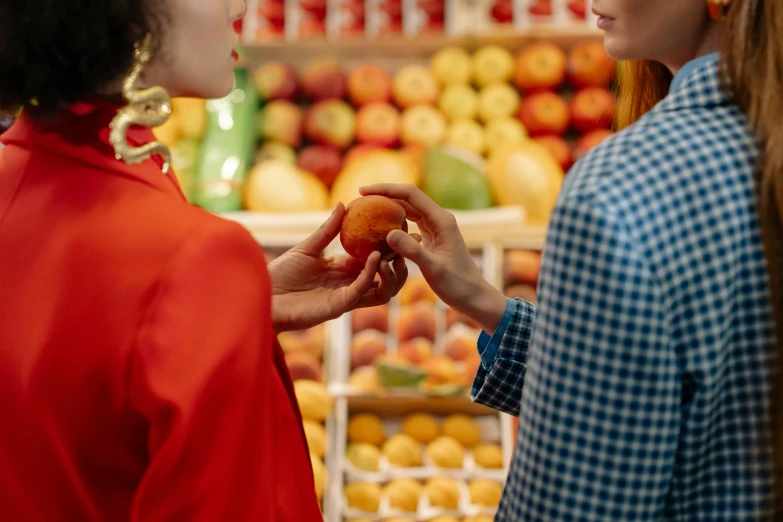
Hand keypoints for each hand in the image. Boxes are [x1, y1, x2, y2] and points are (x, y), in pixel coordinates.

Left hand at [268, 204, 408, 332]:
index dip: (390, 246)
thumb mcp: (308, 247)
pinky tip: (375, 257)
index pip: (375, 258)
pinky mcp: (340, 306)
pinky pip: (364, 291)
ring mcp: (347, 296)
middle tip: (407, 241)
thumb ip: (328, 229)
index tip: (403, 228)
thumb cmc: (281, 273)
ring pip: (383, 290)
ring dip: (391, 273)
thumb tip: (344, 204)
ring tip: (391, 252)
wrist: (263, 296)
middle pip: (386, 277)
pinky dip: (372, 274)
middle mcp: (350, 284)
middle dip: (400, 262)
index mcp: (344, 269)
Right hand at [359, 184, 506, 332]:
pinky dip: (394, 224)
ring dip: (388, 208)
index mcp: (441, 220)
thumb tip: (388, 233)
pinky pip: (410, 224)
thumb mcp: (433, 269)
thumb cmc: (457, 284)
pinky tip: (380, 230)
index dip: (386, 189)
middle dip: (383, 196)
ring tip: (366, 211)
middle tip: (359, 200)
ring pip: (408, 211)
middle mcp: (439, 219)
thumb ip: (412, 250)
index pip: (410, 194)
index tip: (363, 191)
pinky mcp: (432, 238)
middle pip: (408, 198)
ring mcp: (436, 228)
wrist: (473, 297)